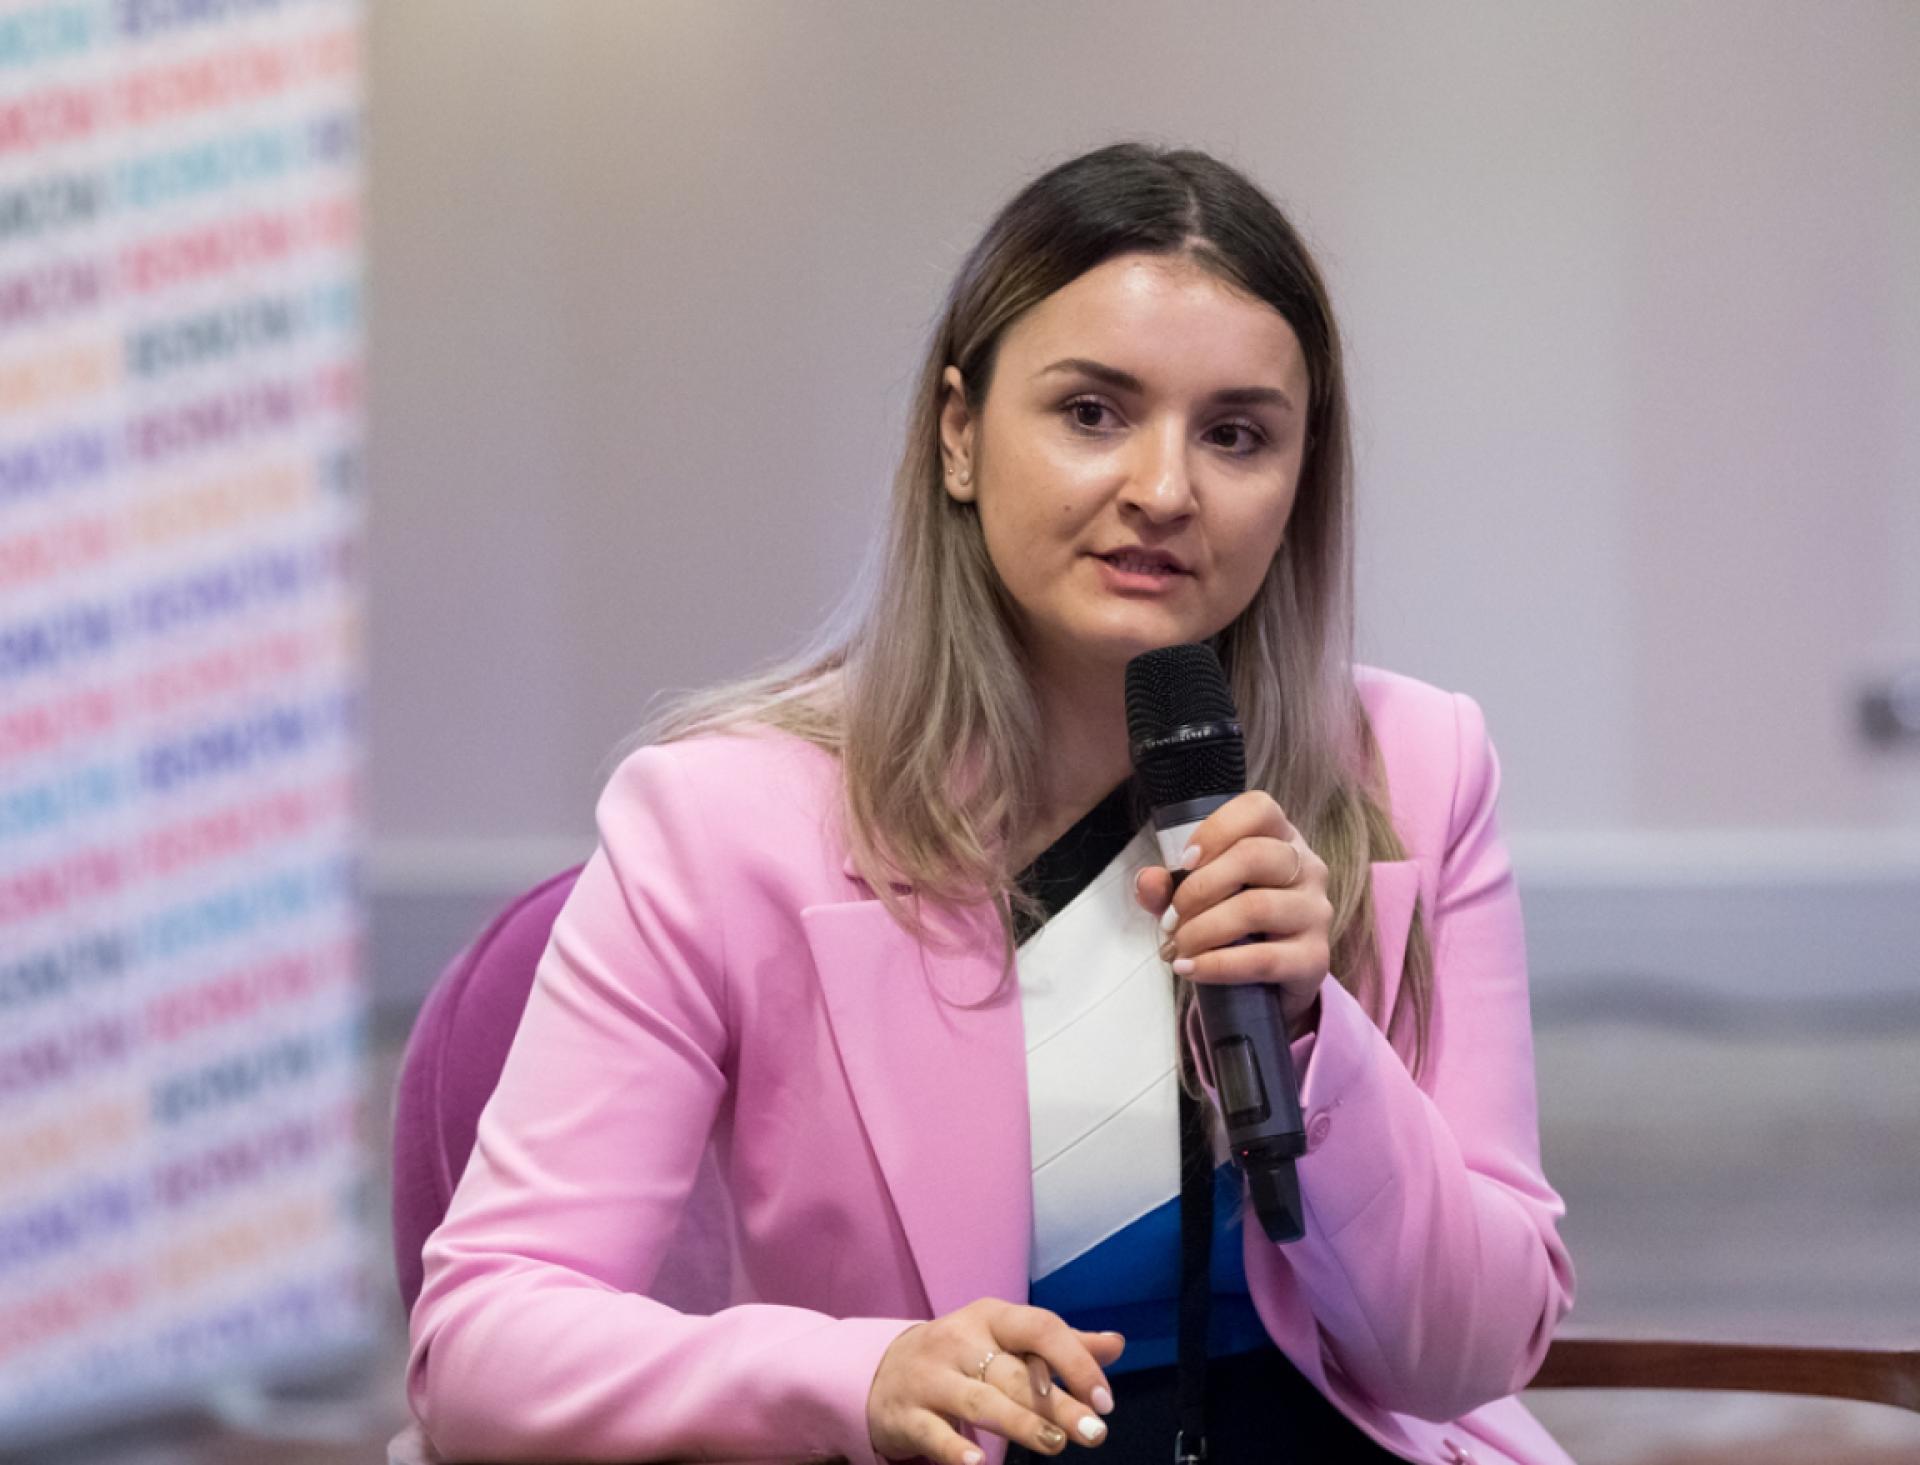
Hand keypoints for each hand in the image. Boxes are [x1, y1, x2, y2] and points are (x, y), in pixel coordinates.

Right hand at [867, 1298, 1123, 1463]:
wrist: (879, 1371)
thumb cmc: (961, 1357)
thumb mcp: (1005, 1340)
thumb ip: (1060, 1345)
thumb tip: (1117, 1344)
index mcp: (990, 1318)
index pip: (1039, 1328)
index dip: (1075, 1361)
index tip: (1105, 1400)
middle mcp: (959, 1341)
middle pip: (1015, 1373)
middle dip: (1057, 1403)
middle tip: (1094, 1432)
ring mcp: (930, 1377)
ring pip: (981, 1401)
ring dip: (1021, 1423)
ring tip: (1055, 1444)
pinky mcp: (907, 1414)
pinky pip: (934, 1434)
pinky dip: (957, 1452)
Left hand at [1131, 790, 1332, 1035]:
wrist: (1268, 983)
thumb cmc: (1232, 924)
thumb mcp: (1196, 898)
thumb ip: (1168, 886)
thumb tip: (1147, 880)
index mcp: (1280, 838)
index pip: (1258, 809)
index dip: (1216, 830)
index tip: (1183, 861)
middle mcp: (1306, 867)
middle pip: (1253, 856)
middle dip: (1197, 889)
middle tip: (1170, 920)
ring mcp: (1315, 912)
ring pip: (1256, 907)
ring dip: (1203, 930)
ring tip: (1178, 947)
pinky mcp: (1315, 958)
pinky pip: (1264, 958)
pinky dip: (1217, 965)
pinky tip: (1192, 968)